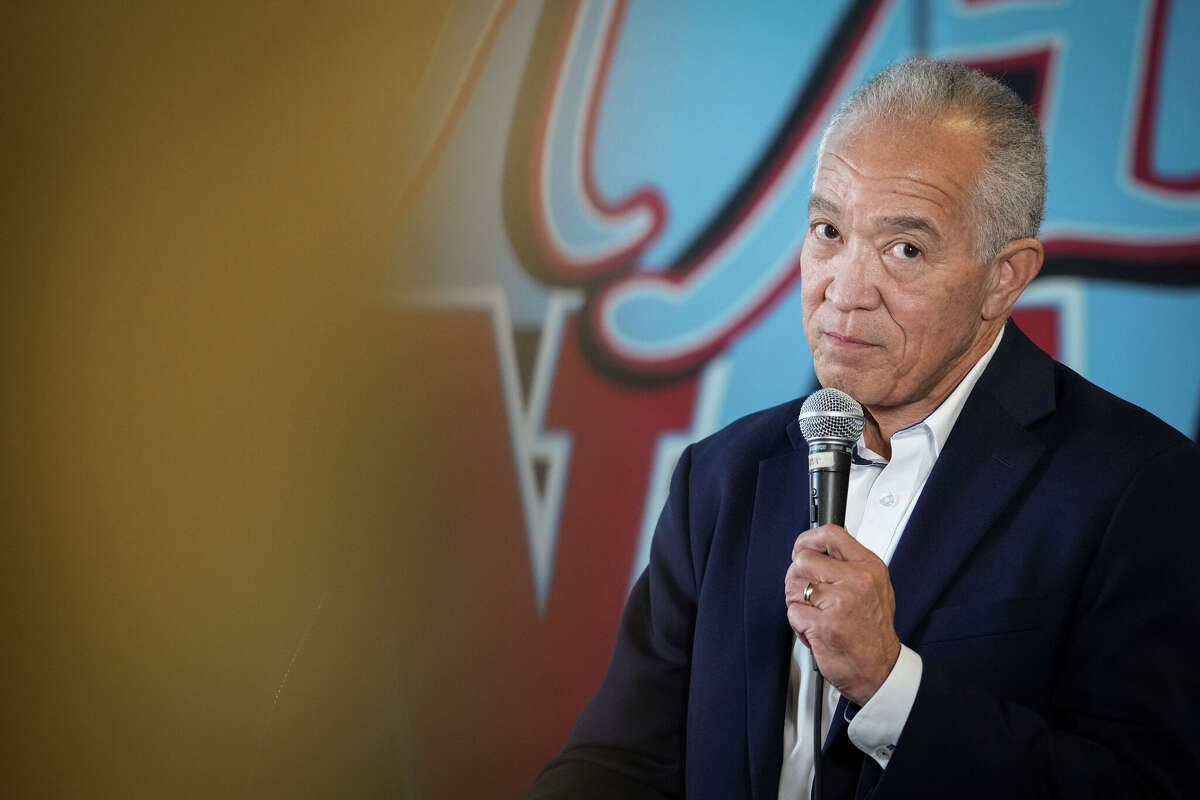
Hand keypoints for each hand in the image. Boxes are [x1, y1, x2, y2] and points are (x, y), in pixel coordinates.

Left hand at [784, 524, 900, 705]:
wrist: (879, 670)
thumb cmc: (874, 632)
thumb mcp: (875, 588)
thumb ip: (850, 566)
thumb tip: (819, 549)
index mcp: (869, 568)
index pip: (831, 534)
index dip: (807, 540)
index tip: (801, 549)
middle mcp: (856, 581)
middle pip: (803, 560)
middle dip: (797, 578)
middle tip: (809, 594)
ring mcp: (839, 602)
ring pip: (793, 585)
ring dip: (797, 602)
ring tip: (816, 614)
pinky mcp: (823, 625)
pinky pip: (793, 612)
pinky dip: (798, 624)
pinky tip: (816, 630)